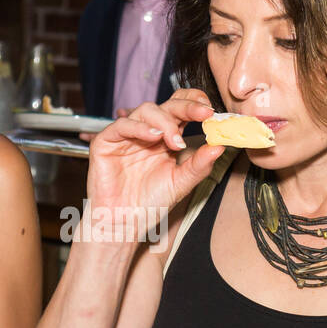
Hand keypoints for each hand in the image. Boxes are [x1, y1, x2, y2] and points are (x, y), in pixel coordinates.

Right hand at [85, 89, 224, 223]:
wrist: (124, 224)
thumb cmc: (149, 204)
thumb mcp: (181, 183)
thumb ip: (199, 164)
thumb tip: (220, 146)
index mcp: (166, 138)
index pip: (181, 109)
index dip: (194, 103)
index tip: (211, 111)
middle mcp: (148, 133)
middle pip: (167, 105)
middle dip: (187, 107)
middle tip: (204, 113)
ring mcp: (127, 135)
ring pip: (146, 110)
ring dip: (165, 121)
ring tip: (174, 140)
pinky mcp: (106, 141)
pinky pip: (122, 125)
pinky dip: (139, 128)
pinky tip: (153, 137)